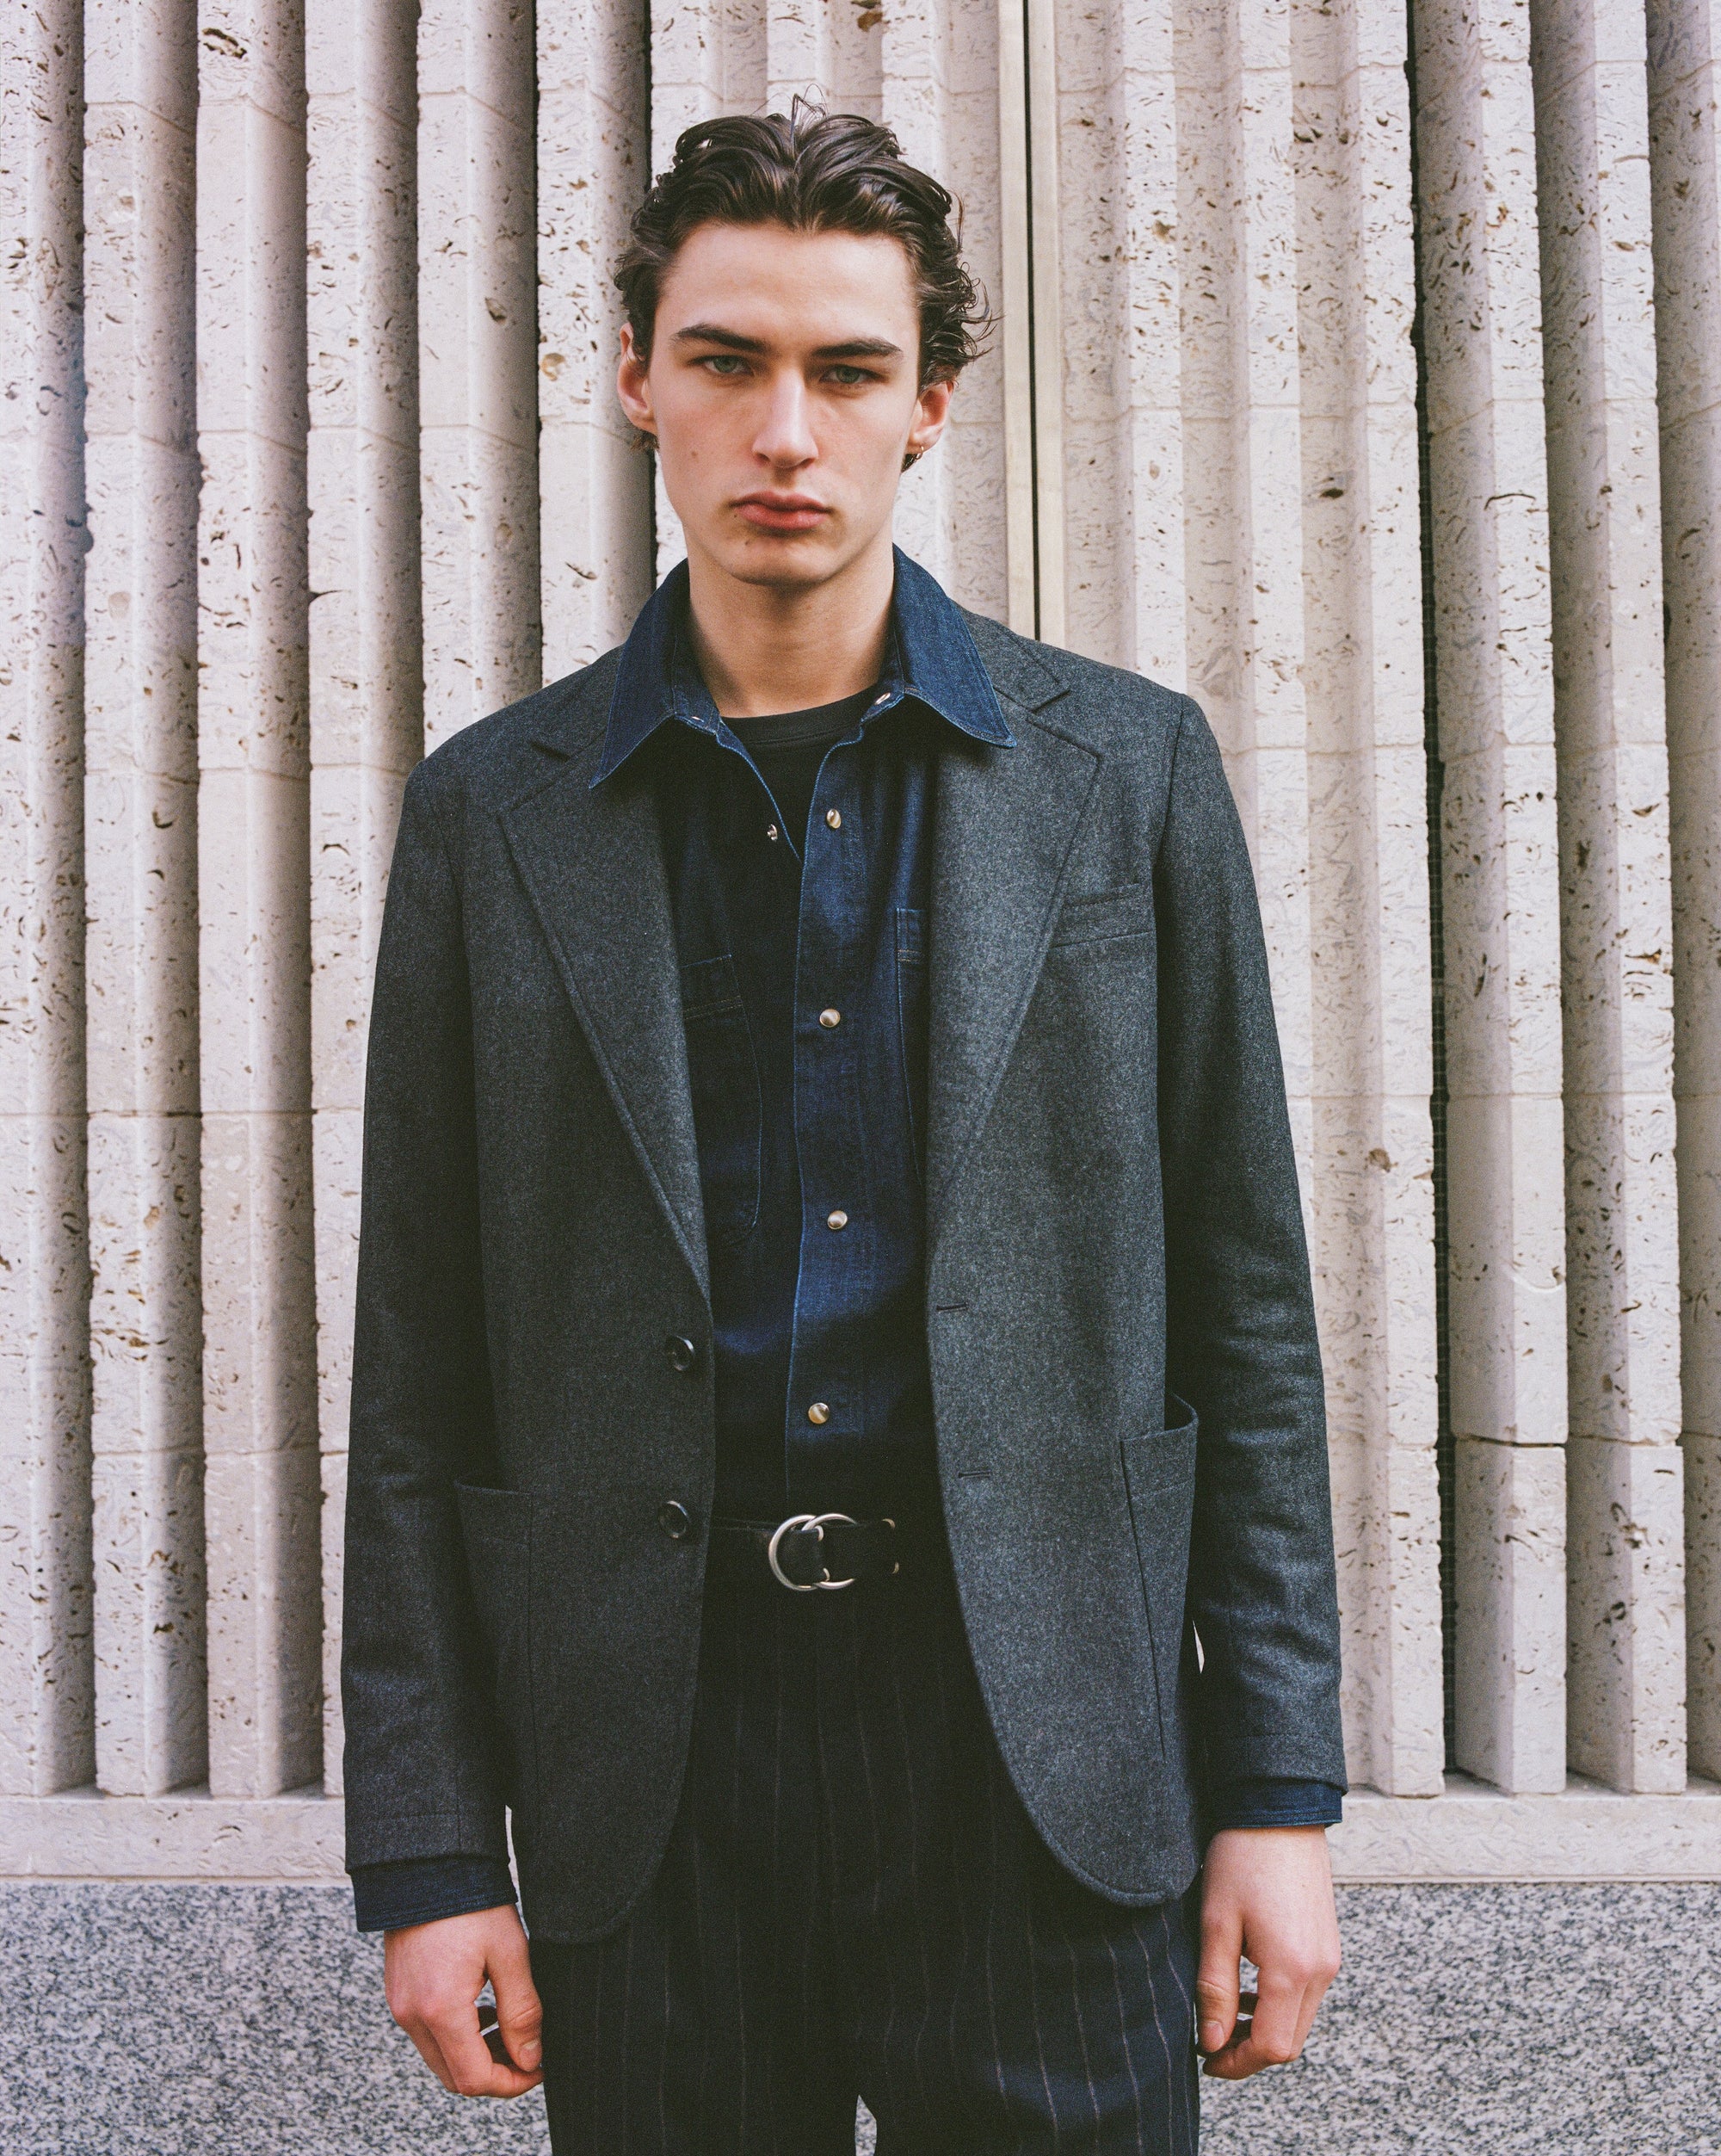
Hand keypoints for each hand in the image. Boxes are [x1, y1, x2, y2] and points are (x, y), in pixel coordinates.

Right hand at [384, 1903, 544, 2097]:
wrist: (429, 1863)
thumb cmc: (471, 1902)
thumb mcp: (510, 1953)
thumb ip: (522, 2012)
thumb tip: (531, 2059)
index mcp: (440, 2009)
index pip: (474, 2079)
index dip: (512, 2084)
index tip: (538, 2069)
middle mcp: (412, 2015)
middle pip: (454, 2078)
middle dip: (495, 2074)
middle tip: (528, 2051)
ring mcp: (400, 2005)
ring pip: (440, 2058)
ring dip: (475, 2056)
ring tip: (509, 2027)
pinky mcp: (399, 1992)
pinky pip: (427, 2034)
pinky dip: (456, 2036)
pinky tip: (482, 2008)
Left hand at [1195, 1825, 1339, 2078]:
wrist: (1279, 1810)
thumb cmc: (1242, 1860)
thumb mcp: (1217, 1924)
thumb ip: (1216, 1989)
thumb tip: (1212, 2043)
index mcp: (1292, 1971)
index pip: (1272, 2048)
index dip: (1237, 2064)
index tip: (1206, 2060)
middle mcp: (1320, 1971)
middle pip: (1290, 2042)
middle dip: (1250, 2052)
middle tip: (1211, 2041)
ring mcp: (1329, 1958)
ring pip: (1299, 2020)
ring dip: (1264, 2028)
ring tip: (1224, 2012)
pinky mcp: (1328, 1944)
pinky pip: (1306, 1993)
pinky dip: (1279, 2003)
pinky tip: (1248, 1985)